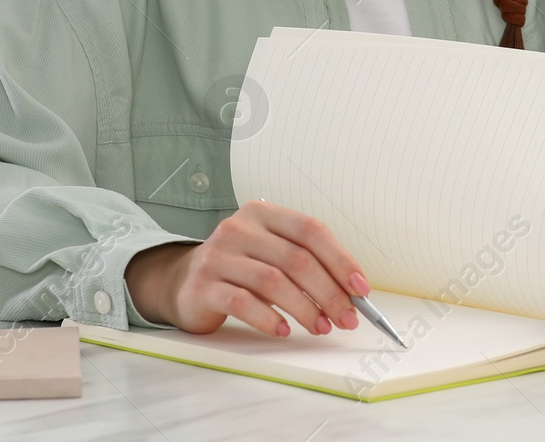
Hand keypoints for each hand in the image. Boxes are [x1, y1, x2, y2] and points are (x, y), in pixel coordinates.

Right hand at [124, 200, 367, 337]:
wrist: (184, 282)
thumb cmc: (240, 268)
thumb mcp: (272, 254)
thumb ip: (306, 265)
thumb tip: (351, 293)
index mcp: (263, 213)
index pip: (310, 230)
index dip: (340, 259)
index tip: (360, 289)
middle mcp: (239, 228)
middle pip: (295, 258)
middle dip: (328, 292)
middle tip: (346, 318)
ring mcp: (218, 255)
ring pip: (272, 281)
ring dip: (304, 308)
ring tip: (321, 327)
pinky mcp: (203, 285)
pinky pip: (242, 302)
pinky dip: (269, 318)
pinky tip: (285, 330)